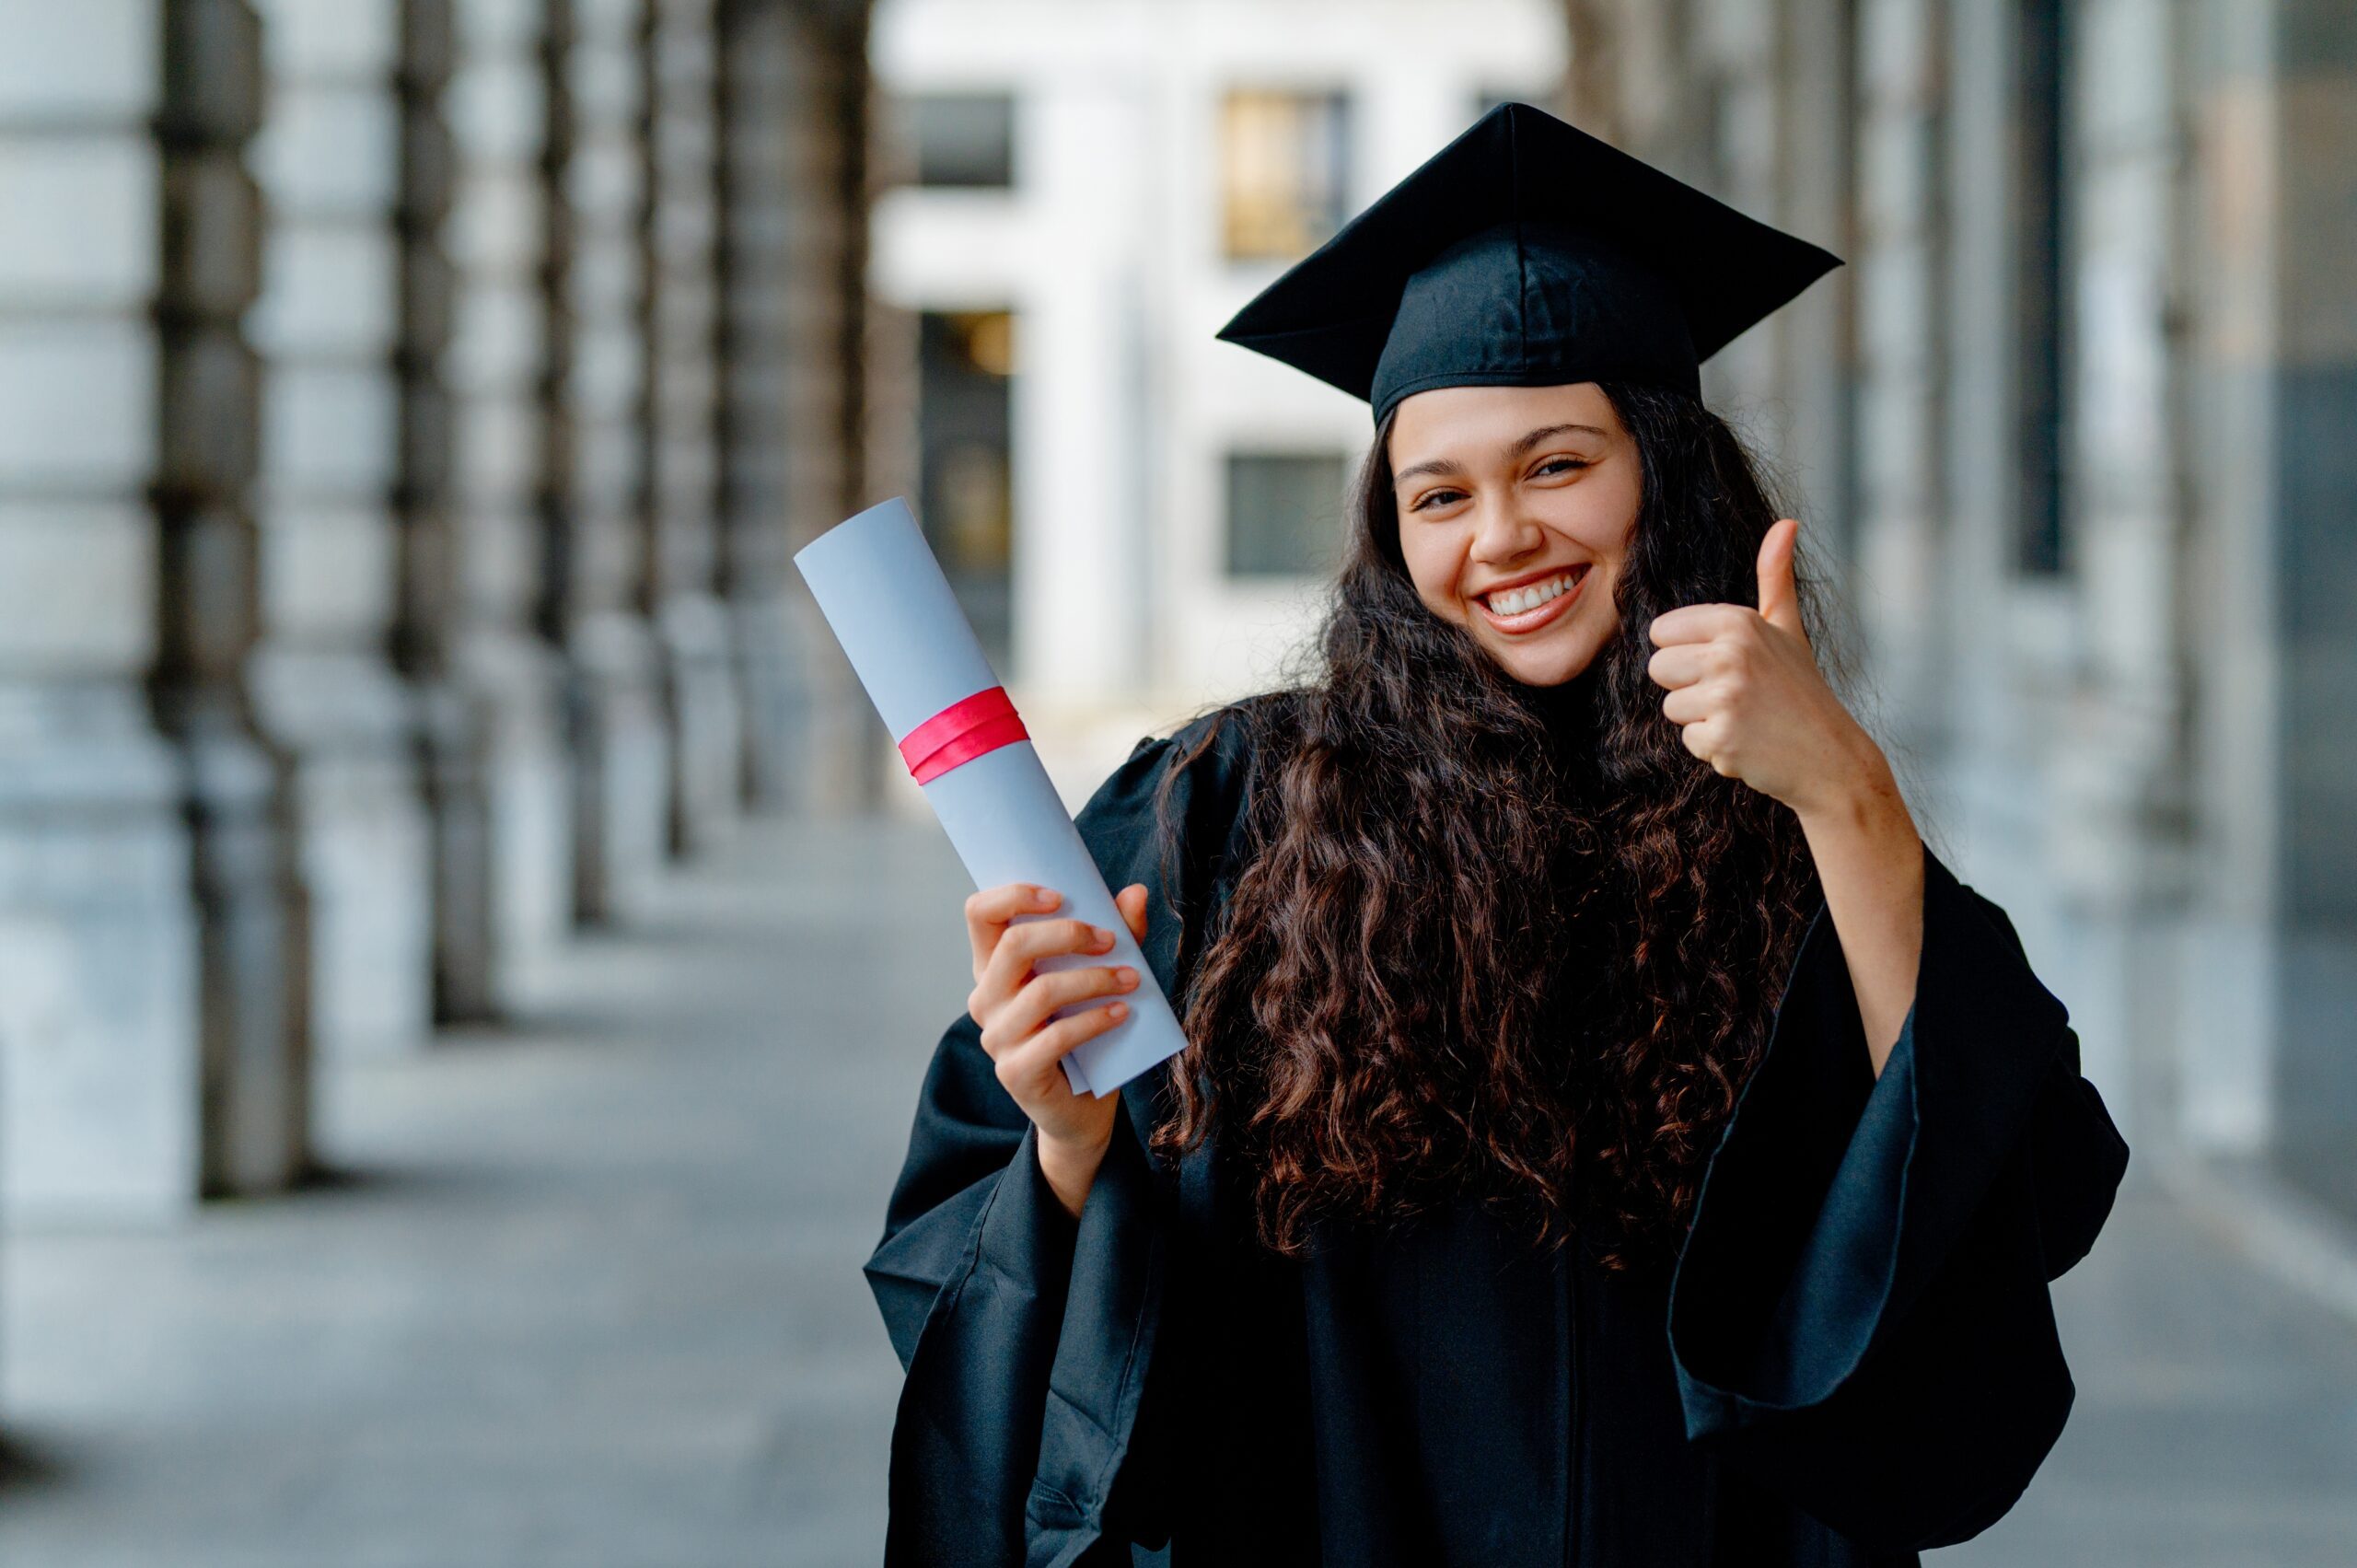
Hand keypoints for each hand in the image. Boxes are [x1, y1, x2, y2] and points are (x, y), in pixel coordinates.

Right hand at [964, 880, 1150, 1216]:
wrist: (1083, 1108)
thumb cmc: (1087, 1032)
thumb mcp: (1099, 976)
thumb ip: (1115, 934)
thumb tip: (1135, 893)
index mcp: (994, 967)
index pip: (979, 914)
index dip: (1013, 895)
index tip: (1060, 895)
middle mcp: (986, 999)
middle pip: (1013, 946)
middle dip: (1068, 935)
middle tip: (1111, 940)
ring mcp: (997, 1038)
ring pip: (1040, 992)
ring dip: (1093, 979)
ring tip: (1131, 979)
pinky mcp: (1015, 1073)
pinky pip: (1055, 1039)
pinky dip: (1094, 1021)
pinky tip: (1122, 1013)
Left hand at [1643, 517, 1884, 817]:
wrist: (1832, 756)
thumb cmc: (1801, 690)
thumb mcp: (1788, 629)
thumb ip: (1776, 578)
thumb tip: (1786, 523)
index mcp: (1737, 622)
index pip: (1662, 633)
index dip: (1686, 652)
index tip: (1723, 664)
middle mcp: (1730, 653)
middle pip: (1659, 669)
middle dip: (1689, 687)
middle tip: (1736, 695)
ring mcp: (1726, 695)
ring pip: (1671, 707)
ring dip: (1702, 718)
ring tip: (1744, 718)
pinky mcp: (1722, 736)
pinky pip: (1688, 740)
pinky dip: (1714, 748)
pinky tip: (1748, 742)